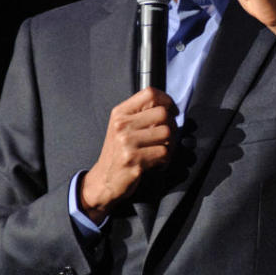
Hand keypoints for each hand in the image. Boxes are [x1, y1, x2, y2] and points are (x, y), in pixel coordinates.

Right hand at [80, 88, 176, 223]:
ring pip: (167, 133)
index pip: (149, 93)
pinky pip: (164, 152)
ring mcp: (127, 143)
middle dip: (171, 125)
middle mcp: (121, 126)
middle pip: (163, 113)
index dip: (166, 100)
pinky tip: (156, 162)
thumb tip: (168, 106)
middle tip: (167, 135)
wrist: (104, 180)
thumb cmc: (118, 152)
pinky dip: (165, 159)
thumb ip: (140, 114)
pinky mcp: (134, 160)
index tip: (171, 110)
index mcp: (119, 114)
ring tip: (161, 149)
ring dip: (170, 143)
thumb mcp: (122, 127)